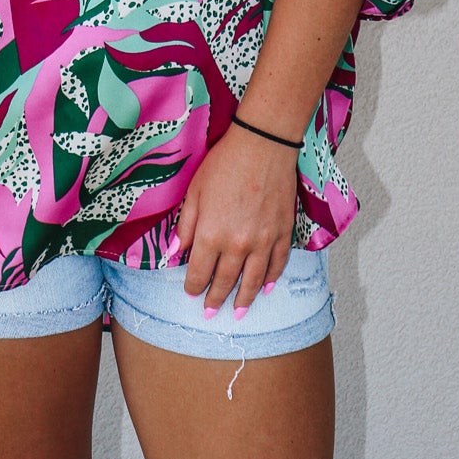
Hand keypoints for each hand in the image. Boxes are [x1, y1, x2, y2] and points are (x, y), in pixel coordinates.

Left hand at [175, 120, 299, 318]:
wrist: (263, 145)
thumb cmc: (224, 164)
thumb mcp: (194, 192)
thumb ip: (185, 226)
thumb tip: (175, 253)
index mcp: (211, 235)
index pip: (199, 273)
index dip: (193, 287)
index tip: (191, 293)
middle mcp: (238, 245)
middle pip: (225, 281)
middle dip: (216, 300)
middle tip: (210, 313)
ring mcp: (264, 241)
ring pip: (254, 280)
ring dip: (245, 300)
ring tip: (238, 313)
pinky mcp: (283, 233)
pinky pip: (278, 264)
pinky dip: (271, 279)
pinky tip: (266, 288)